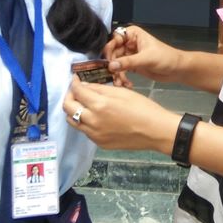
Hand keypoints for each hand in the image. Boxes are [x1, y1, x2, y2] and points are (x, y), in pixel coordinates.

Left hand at [62, 77, 179, 152]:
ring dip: (73, 110)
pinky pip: (85, 131)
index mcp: (99, 105)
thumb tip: (84, 86)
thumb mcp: (122, 92)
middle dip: (69, 96)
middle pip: (68, 107)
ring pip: (73, 121)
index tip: (75, 78)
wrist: (155, 131)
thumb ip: (100, 89)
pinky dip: (85, 122)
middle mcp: (92, 121)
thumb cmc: (142, 107)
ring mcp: (94, 135)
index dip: (74, 83)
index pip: (77, 91)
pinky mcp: (99, 143)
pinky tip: (94, 117)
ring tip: (82, 104)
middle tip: (76, 91)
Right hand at [103, 24, 183, 85]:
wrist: (177, 69)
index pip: (115, 38)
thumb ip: (128, 62)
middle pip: (113, 52)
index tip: (108, 61)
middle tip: (113, 75)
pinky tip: (126, 84)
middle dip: (112, 65)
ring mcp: (130, 55)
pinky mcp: (132, 65)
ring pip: (115, 63)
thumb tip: (111, 65)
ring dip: (116, 74)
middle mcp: (129, 43)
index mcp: (133, 34)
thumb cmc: (166, 58)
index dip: (109, 49)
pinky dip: (121, 78)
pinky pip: (121, 71)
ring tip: (120, 82)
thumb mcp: (146, 59)